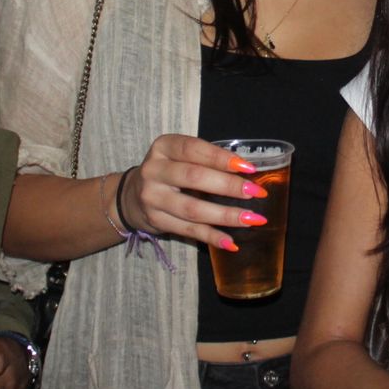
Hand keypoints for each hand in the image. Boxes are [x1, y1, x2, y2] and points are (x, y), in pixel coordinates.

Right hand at [117, 134, 269, 249]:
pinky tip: (232, 242)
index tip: (248, 168)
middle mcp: (154, 170)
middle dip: (228, 186)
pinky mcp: (155, 221)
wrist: (132, 196)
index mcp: (163, 147)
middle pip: (194, 177)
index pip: (193, 149)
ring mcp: (152, 197)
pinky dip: (212, 236)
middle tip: (256, 193)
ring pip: (193, 209)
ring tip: (251, 218)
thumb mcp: (179, 156)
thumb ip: (206, 160)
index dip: (221, 158)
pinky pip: (188, 230)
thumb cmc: (169, 171)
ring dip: (225, 215)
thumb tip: (247, 172)